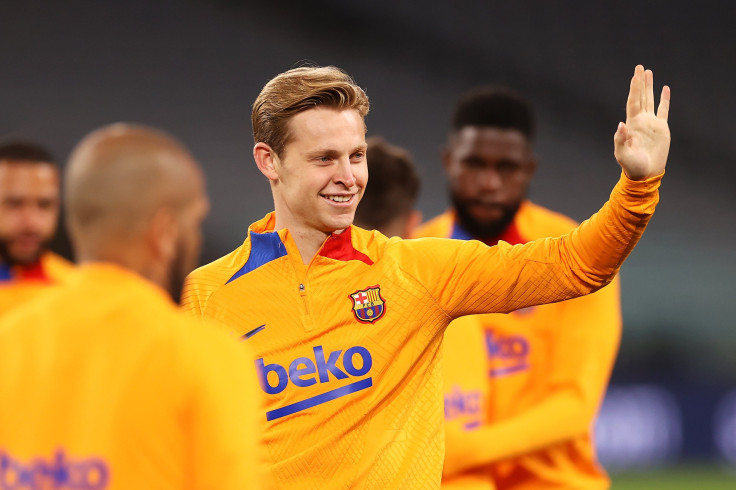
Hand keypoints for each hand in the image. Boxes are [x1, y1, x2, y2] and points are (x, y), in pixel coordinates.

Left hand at [614, 65, 670, 179]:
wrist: (645, 173)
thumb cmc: (631, 165)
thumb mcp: (622, 154)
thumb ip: (621, 139)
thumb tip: (621, 124)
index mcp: (631, 124)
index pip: (633, 102)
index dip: (634, 89)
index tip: (635, 76)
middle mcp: (640, 120)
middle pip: (640, 97)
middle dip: (640, 82)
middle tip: (640, 67)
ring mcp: (651, 123)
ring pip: (650, 100)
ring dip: (650, 87)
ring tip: (649, 72)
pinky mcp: (662, 128)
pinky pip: (663, 110)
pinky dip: (664, 99)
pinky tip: (665, 89)